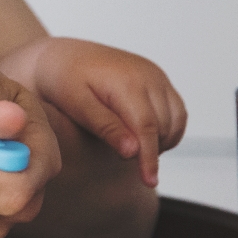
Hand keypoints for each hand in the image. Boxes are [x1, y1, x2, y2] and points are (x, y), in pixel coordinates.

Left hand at [13, 37, 186, 186]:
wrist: (62, 56)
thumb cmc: (63, 80)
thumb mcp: (77, 105)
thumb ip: (106, 127)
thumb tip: (133, 152)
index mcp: (127, 81)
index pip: (147, 127)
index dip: (149, 157)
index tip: (148, 181)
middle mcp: (148, 75)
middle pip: (164, 126)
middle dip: (151, 149)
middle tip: (123, 160)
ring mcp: (156, 75)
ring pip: (175, 120)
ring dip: (162, 140)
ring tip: (133, 149)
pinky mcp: (158, 79)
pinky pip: (176, 110)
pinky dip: (167, 129)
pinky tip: (144, 138)